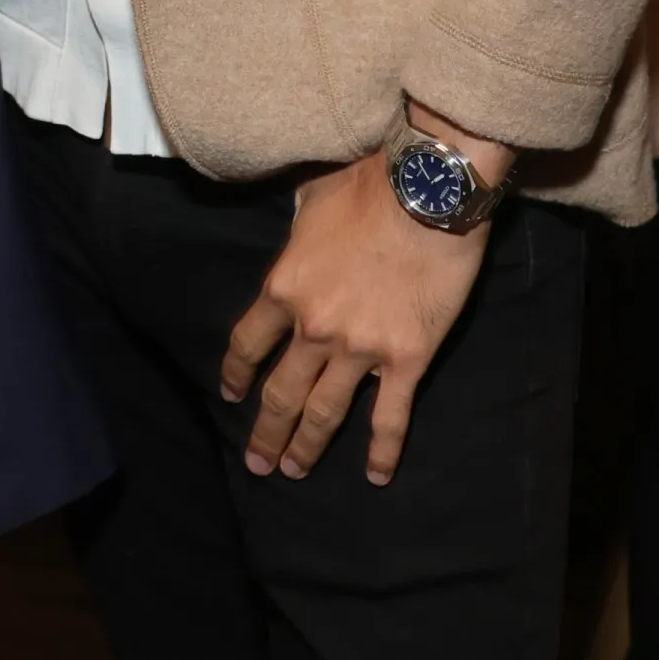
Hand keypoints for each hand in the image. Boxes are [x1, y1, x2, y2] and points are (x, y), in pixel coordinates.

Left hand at [218, 107, 515, 486]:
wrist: (427, 192)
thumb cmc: (368, 184)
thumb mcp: (311, 197)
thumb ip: (297, 227)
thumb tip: (296, 228)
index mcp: (284, 287)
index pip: (247, 343)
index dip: (236, 373)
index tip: (231, 394)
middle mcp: (314, 327)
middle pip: (280, 392)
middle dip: (266, 431)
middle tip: (258, 462)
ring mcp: (359, 349)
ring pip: (324, 412)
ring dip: (306, 446)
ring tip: (293, 471)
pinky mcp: (406, 358)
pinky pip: (389, 416)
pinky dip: (382, 450)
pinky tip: (374, 475)